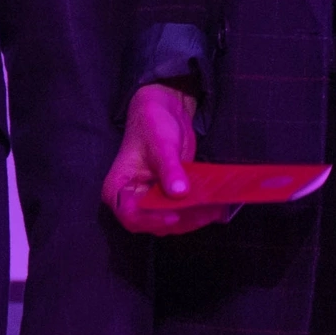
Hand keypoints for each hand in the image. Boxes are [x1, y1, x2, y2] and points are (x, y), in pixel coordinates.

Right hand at [103, 84, 235, 234]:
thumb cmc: (152, 124)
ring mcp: (152, 202)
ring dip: (194, 218)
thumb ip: (170, 169)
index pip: (131, 215)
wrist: (163, 111)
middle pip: (154, 223)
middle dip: (181, 219)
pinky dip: (199, 212)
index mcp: (118, 188)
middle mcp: (133, 201)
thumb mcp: (161, 144)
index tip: (175, 215)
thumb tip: (179, 192)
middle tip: (205, 210)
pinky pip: (183, 213)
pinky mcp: (169, 200)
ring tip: (215, 208)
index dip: (152, 219)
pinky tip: (216, 207)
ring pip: (172, 222)